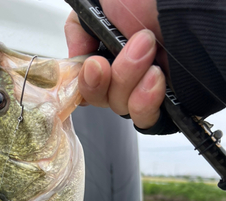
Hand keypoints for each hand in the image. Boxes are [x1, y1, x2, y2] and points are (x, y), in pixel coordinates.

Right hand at [65, 0, 166, 129]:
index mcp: (108, 50)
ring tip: (151, 53)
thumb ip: (79, 27)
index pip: (85, 79)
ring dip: (129, 81)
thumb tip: (75, 57)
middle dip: (107, 77)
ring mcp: (144, 89)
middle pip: (98, 97)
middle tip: (135, 47)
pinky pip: (142, 120)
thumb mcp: (101, 1)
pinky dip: (144, 102)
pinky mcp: (164, 105)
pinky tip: (155, 80)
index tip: (93, 65)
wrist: (193, 8)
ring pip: (118, 107)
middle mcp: (124, 71)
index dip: (84, 79)